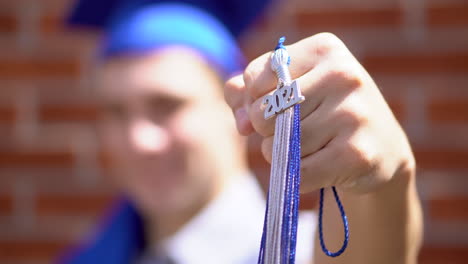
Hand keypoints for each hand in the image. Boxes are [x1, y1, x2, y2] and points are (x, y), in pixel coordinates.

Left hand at [224, 33, 414, 193]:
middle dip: (267, 131)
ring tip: (311, 148)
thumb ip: (248, 94)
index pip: (254, 78)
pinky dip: (297, 177)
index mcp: (324, 49)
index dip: (254, 102)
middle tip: (295, 132)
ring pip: (279, 145)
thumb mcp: (290, 89)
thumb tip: (244, 122)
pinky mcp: (357, 153)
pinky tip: (319, 166)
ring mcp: (353, 114)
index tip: (275, 108)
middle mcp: (342, 74)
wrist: (381, 149)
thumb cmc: (325, 113)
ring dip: (283, 155)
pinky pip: (298, 173)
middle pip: (263, 113)